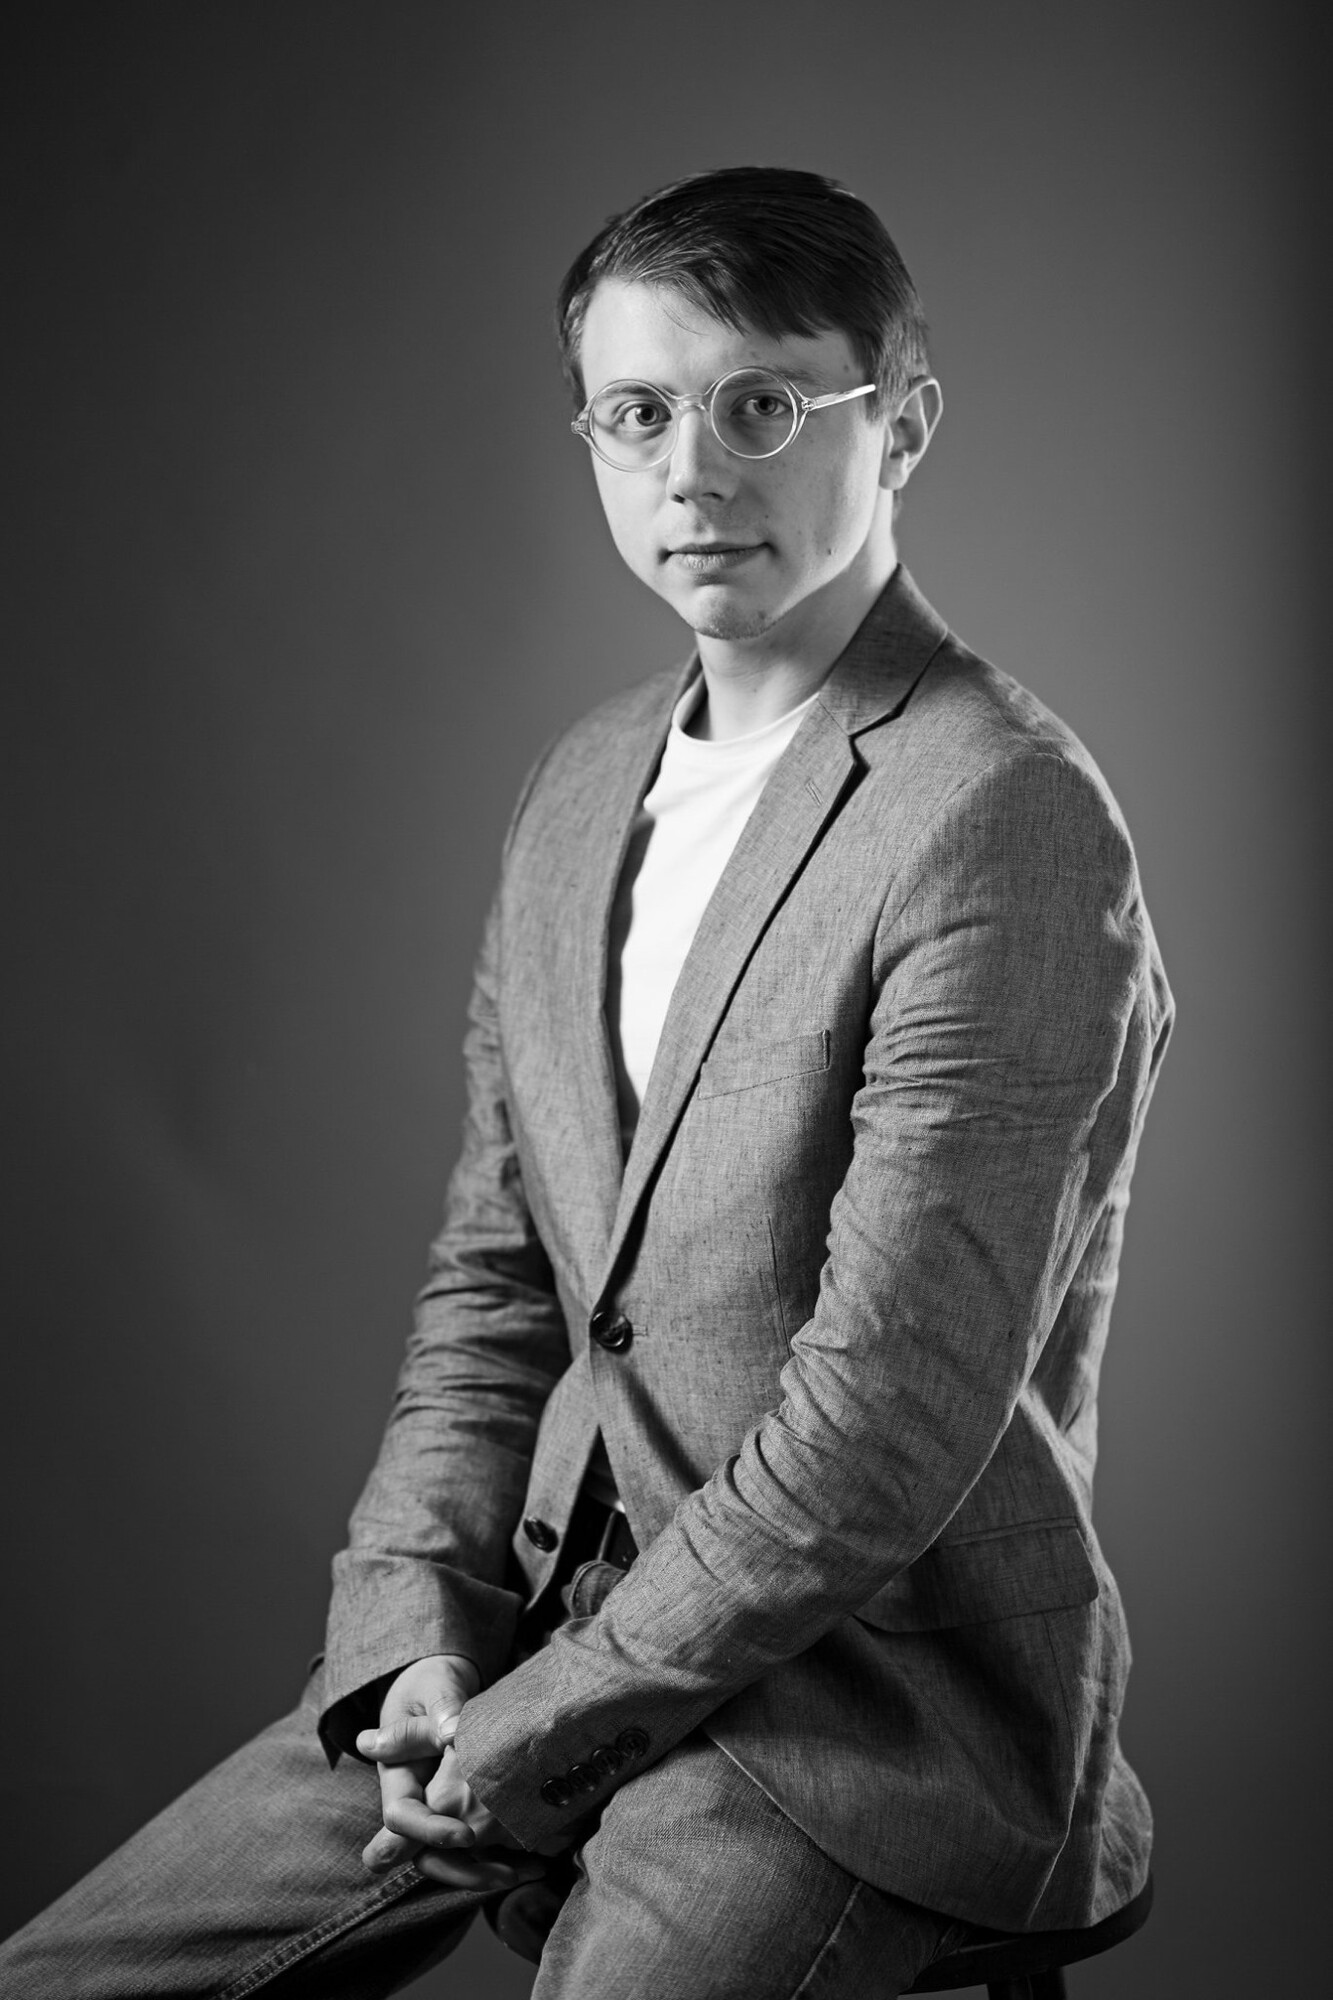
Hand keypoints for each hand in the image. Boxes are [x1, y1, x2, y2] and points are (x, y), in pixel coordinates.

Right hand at [357, 1654, 545, 1890]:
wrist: (439, 1685)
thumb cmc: (433, 1681)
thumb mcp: (434, 1686)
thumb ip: (441, 1707)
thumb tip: (450, 1732)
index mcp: (396, 1773)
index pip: (401, 1817)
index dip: (431, 1831)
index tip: (467, 1836)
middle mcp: (414, 1801)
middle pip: (424, 1854)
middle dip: (464, 1870)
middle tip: (508, 1872)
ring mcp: (435, 1812)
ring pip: (452, 1859)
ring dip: (487, 1871)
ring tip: (533, 1870)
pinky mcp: (460, 1815)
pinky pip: (475, 1849)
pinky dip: (503, 1857)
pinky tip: (541, 1859)